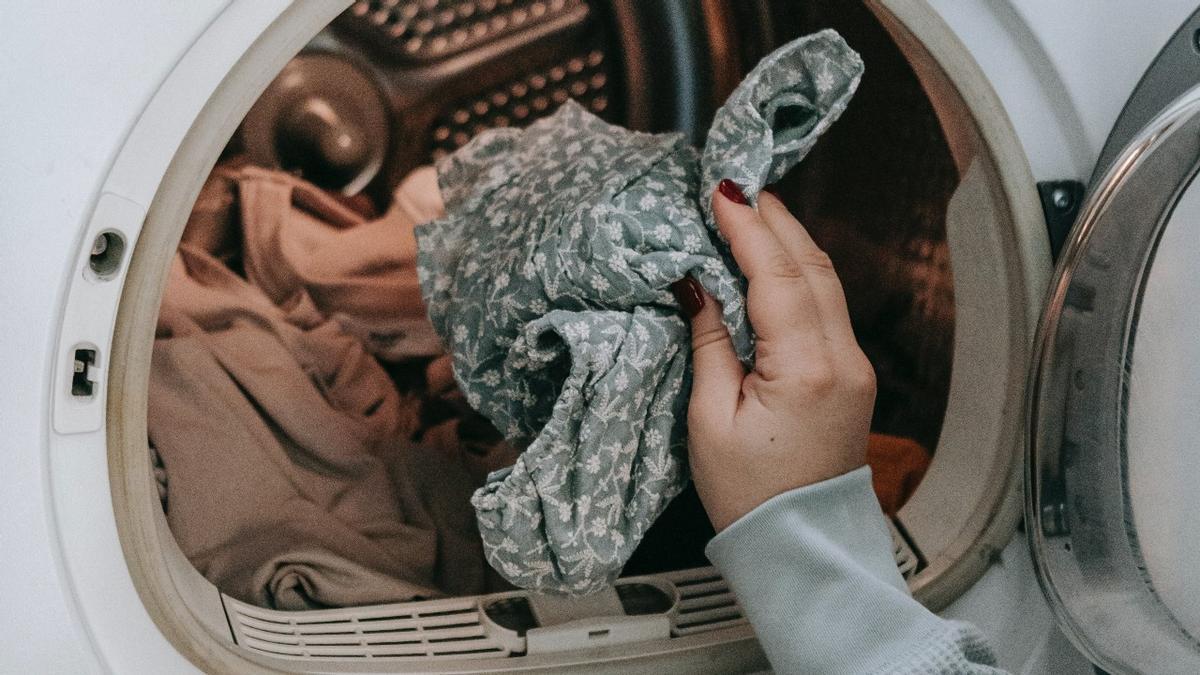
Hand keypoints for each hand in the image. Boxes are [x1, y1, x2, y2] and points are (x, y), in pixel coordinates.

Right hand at [674, 182, 875, 531]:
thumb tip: (696, 284)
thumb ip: (708, 343)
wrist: (801, 545)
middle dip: (774, 219)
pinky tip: (773, 259)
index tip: (720, 191)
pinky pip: (828, 305)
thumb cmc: (750, 496)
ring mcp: (854, 366)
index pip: (777, 276)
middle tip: (736, 186)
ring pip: (826, 280)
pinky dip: (799, 272)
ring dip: (789, 240)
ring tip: (752, 211)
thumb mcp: (710, 420)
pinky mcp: (852, 374)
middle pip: (812, 266)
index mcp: (805, 371)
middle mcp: (842, 360)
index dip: (748, 227)